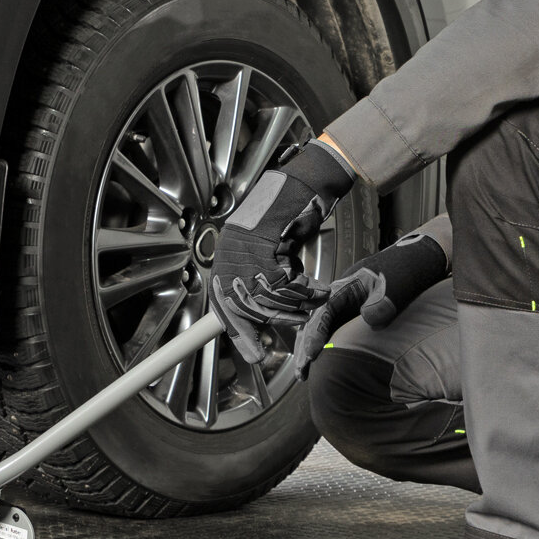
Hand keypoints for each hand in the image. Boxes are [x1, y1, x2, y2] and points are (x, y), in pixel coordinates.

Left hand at [210, 140, 354, 363]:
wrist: (306, 185)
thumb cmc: (292, 218)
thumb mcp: (275, 255)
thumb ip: (265, 281)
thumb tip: (263, 315)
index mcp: (227, 256)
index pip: (224, 303)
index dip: (240, 331)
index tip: (254, 353)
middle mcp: (229, 249)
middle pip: (245, 303)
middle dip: (275, 317)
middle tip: (299, 319)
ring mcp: (241, 241)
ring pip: (263, 293)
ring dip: (293, 301)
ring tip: (313, 298)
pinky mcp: (259, 236)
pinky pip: (278, 278)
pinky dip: (300, 287)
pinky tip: (314, 284)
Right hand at [293, 231, 448, 377]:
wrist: (414, 264)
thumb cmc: (403, 271)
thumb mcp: (395, 284)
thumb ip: (383, 301)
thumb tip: (369, 318)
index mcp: (344, 287)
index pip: (323, 312)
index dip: (315, 333)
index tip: (312, 353)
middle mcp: (339, 298)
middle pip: (314, 323)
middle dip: (305, 348)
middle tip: (302, 372)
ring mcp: (343, 308)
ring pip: (318, 329)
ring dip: (309, 350)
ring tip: (304, 374)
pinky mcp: (349, 316)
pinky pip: (330, 332)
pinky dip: (321, 348)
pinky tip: (318, 364)